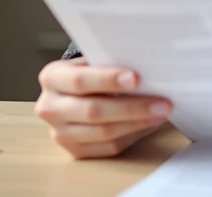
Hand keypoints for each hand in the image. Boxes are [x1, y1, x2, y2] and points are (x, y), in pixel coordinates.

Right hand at [35, 58, 171, 158]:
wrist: (73, 94)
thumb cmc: (90, 72)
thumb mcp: (92, 60)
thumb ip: (109, 63)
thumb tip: (147, 67)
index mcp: (52, 77)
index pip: (79, 80)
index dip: (108, 80)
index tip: (136, 78)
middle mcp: (50, 107)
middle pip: (93, 111)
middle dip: (132, 107)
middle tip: (162, 102)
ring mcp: (60, 133)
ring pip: (103, 132)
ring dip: (137, 123)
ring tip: (160, 113)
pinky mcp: (75, 150)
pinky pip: (108, 147)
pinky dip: (132, 135)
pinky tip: (148, 124)